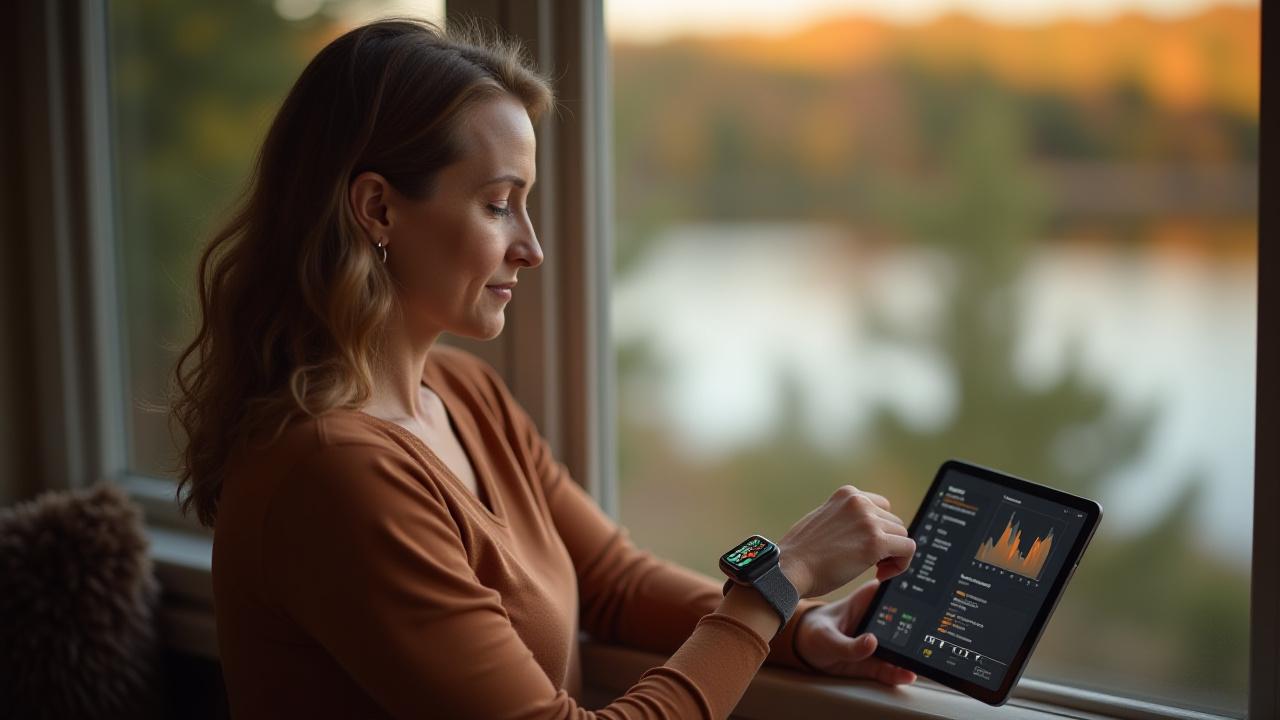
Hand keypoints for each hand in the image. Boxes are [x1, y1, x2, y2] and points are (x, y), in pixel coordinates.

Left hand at [792, 579, 917, 685]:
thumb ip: (848, 644)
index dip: (912, 596)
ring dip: (911, 655)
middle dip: (917, 632)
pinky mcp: (875, 660)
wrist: (804, 649)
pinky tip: (908, 675)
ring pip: (901, 647)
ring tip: (919, 663)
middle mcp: (877, 620)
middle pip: (904, 622)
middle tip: (923, 643)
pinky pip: (890, 667)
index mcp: (866, 600)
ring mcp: (878, 641)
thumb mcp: (826, 637)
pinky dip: (900, 672)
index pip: (893, 593)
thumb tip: (872, 642)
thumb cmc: (814, 632)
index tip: (923, 609)